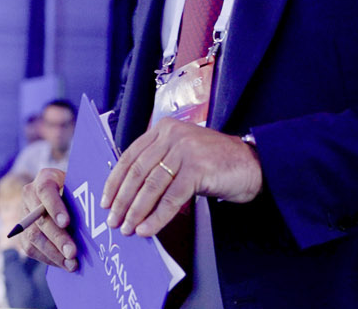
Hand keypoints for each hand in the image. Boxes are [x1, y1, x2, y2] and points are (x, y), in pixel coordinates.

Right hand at [14, 168, 76, 270]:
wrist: (62, 196)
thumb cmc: (77, 191)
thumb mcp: (81, 187)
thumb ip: (84, 197)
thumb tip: (96, 215)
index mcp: (45, 178)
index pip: (45, 191)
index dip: (54, 207)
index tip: (66, 222)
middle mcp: (29, 195)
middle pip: (40, 219)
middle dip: (57, 238)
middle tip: (72, 252)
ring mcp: (23, 214)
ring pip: (33, 236)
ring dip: (53, 253)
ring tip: (71, 263)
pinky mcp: (22, 233)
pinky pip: (31, 248)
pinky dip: (48, 258)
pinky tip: (64, 264)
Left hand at [101, 118, 261, 237]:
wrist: (251, 165)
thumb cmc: (214, 163)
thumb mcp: (181, 154)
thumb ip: (158, 163)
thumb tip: (127, 193)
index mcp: (163, 129)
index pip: (130, 156)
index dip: (114, 182)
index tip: (106, 201)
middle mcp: (172, 135)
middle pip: (137, 172)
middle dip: (122, 200)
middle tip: (113, 221)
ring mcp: (185, 150)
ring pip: (151, 186)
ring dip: (136, 211)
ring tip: (128, 228)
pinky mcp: (197, 168)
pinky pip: (171, 198)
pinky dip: (157, 217)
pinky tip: (147, 229)